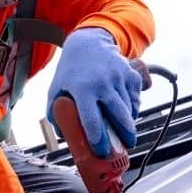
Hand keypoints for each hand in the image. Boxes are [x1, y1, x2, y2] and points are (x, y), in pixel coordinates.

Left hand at [46, 28, 142, 157]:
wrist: (88, 42)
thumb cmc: (71, 70)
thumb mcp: (57, 88)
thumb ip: (55, 112)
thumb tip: (63, 135)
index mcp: (82, 88)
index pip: (92, 119)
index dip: (98, 138)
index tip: (101, 151)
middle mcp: (103, 83)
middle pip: (118, 116)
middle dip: (125, 135)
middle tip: (125, 147)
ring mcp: (119, 77)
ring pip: (129, 109)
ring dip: (128, 123)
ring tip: (125, 133)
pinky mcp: (131, 74)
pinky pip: (136, 98)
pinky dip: (133, 109)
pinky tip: (127, 114)